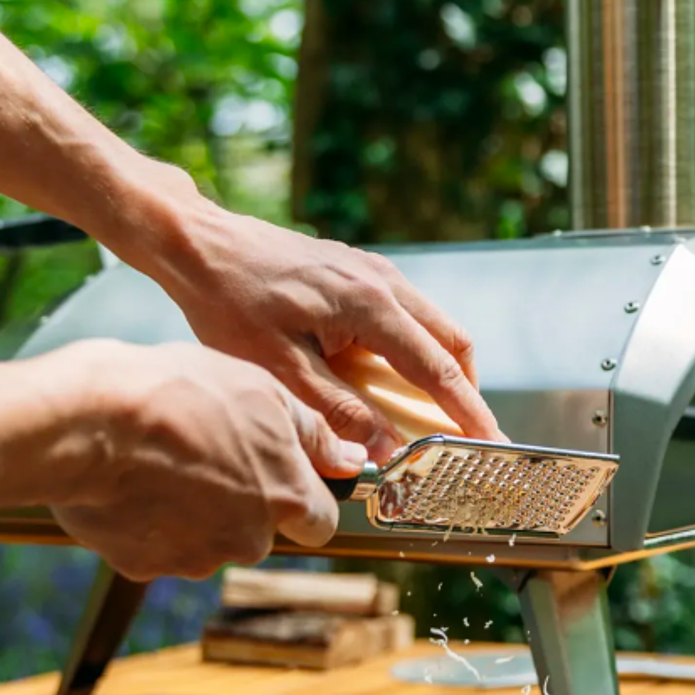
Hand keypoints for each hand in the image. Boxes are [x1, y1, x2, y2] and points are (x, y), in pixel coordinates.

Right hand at [49, 340, 363, 580]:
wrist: (89, 420)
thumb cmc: (180, 394)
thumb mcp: (263, 392)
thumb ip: (314, 435)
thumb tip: (352, 460)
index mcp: (286, 498)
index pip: (320, 522)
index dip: (305, 499)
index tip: (280, 474)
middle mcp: (250, 539)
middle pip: (260, 531)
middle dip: (241, 502)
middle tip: (206, 452)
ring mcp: (196, 558)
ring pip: (208, 541)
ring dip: (193, 512)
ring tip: (162, 461)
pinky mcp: (145, 566)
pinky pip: (157, 548)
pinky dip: (149, 524)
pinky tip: (131, 484)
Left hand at [125, 174, 502, 461]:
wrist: (204, 245)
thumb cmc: (232, 305)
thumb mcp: (281, 370)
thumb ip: (339, 411)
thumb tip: (386, 450)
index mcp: (371, 307)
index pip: (437, 369)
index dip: (468, 411)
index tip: (491, 442)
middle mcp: (385, 283)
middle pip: (453, 342)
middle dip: (468, 392)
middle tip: (472, 434)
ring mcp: (376, 271)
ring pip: (437, 325)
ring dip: (447, 369)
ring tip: (443, 412)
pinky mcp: (362, 271)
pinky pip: (412, 314)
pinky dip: (423, 349)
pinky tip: (405, 375)